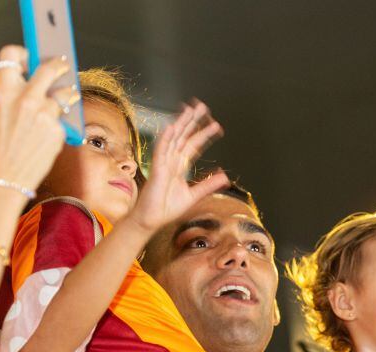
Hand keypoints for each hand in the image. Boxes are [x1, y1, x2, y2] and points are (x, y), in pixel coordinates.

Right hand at [0, 45, 71, 190]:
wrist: (1, 185)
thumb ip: (4, 101)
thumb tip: (18, 92)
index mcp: (3, 93)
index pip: (11, 56)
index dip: (20, 54)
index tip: (27, 57)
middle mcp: (27, 100)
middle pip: (48, 69)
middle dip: (57, 65)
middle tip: (61, 65)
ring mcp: (45, 116)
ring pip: (64, 94)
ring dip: (66, 93)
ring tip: (68, 94)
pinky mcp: (58, 132)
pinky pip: (62, 120)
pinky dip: (60, 123)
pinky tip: (53, 130)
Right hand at [127, 100, 228, 232]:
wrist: (150, 220)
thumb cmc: (166, 208)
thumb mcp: (192, 196)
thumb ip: (207, 185)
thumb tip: (225, 176)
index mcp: (179, 167)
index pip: (193, 146)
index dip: (203, 135)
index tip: (216, 126)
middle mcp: (171, 162)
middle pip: (183, 137)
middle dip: (193, 122)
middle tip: (203, 107)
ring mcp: (163, 164)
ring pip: (173, 139)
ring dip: (181, 124)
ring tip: (190, 110)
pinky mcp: (156, 170)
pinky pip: (161, 152)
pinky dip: (166, 139)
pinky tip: (172, 127)